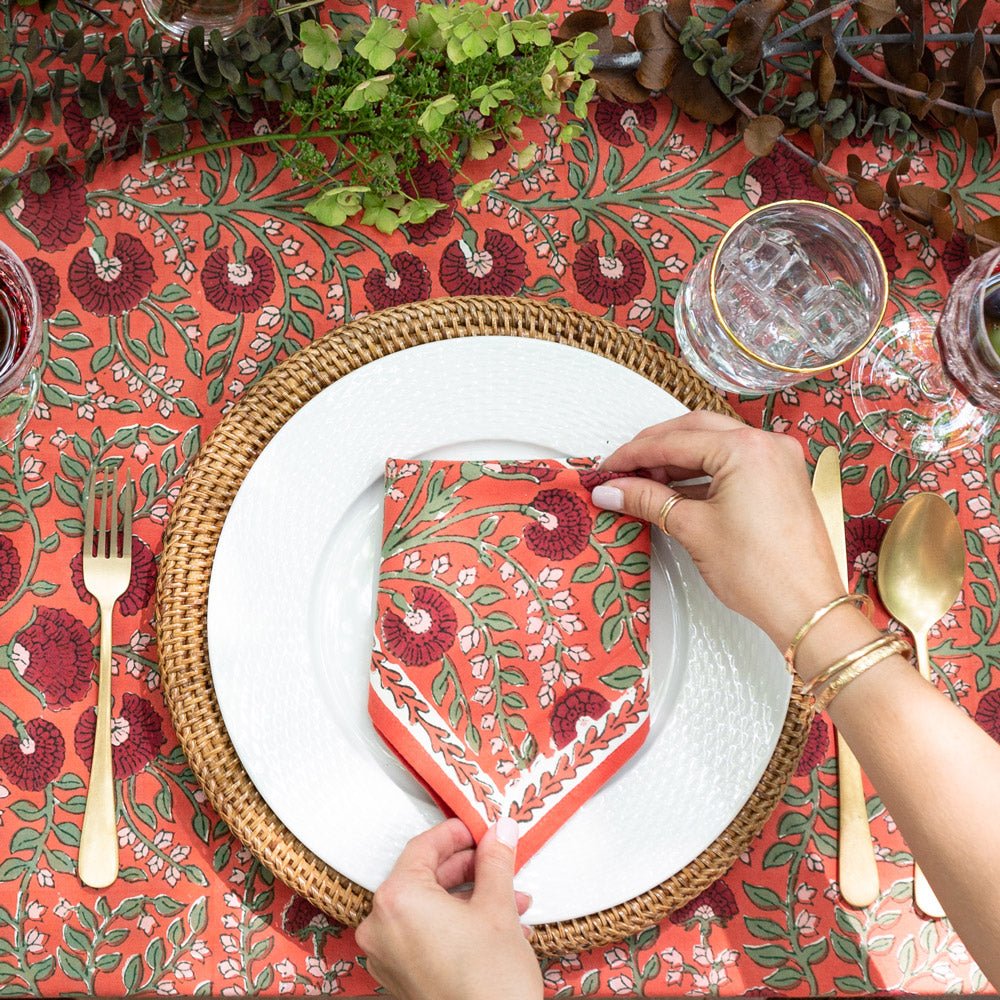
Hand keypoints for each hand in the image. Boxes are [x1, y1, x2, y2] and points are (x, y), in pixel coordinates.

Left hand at [355, 818, 541, 999]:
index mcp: (397, 900)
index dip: (455, 833)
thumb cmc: (489, 986)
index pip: (422, 847)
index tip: (478, 829)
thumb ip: (495, 862)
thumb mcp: (498, 908)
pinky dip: (456, 924)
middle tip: (496, 860)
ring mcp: (388, 956)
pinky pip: (425, 934)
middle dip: (468, 869)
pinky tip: (495, 926)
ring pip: (428, 908)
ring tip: (509, 901)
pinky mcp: (401, 978)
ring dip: (470, 899)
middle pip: (424, 877)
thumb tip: (499, 834)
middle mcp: (381, 927)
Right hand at [592, 412, 842, 650]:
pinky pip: (734, 464)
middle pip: (695, 431)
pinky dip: (703, 474)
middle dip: (655, 449)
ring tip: (645, 483)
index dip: (634, 455)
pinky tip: (677, 491)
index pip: (675, 441)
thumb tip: (614, 490)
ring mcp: (779, 461)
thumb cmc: (761, 572)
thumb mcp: (692, 529)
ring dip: (678, 461)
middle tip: (623, 471)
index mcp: (745, 448)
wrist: (806, 607)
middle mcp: (767, 444)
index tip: (608, 469)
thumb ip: (648, 500)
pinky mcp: (782, 480)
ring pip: (715, 446)